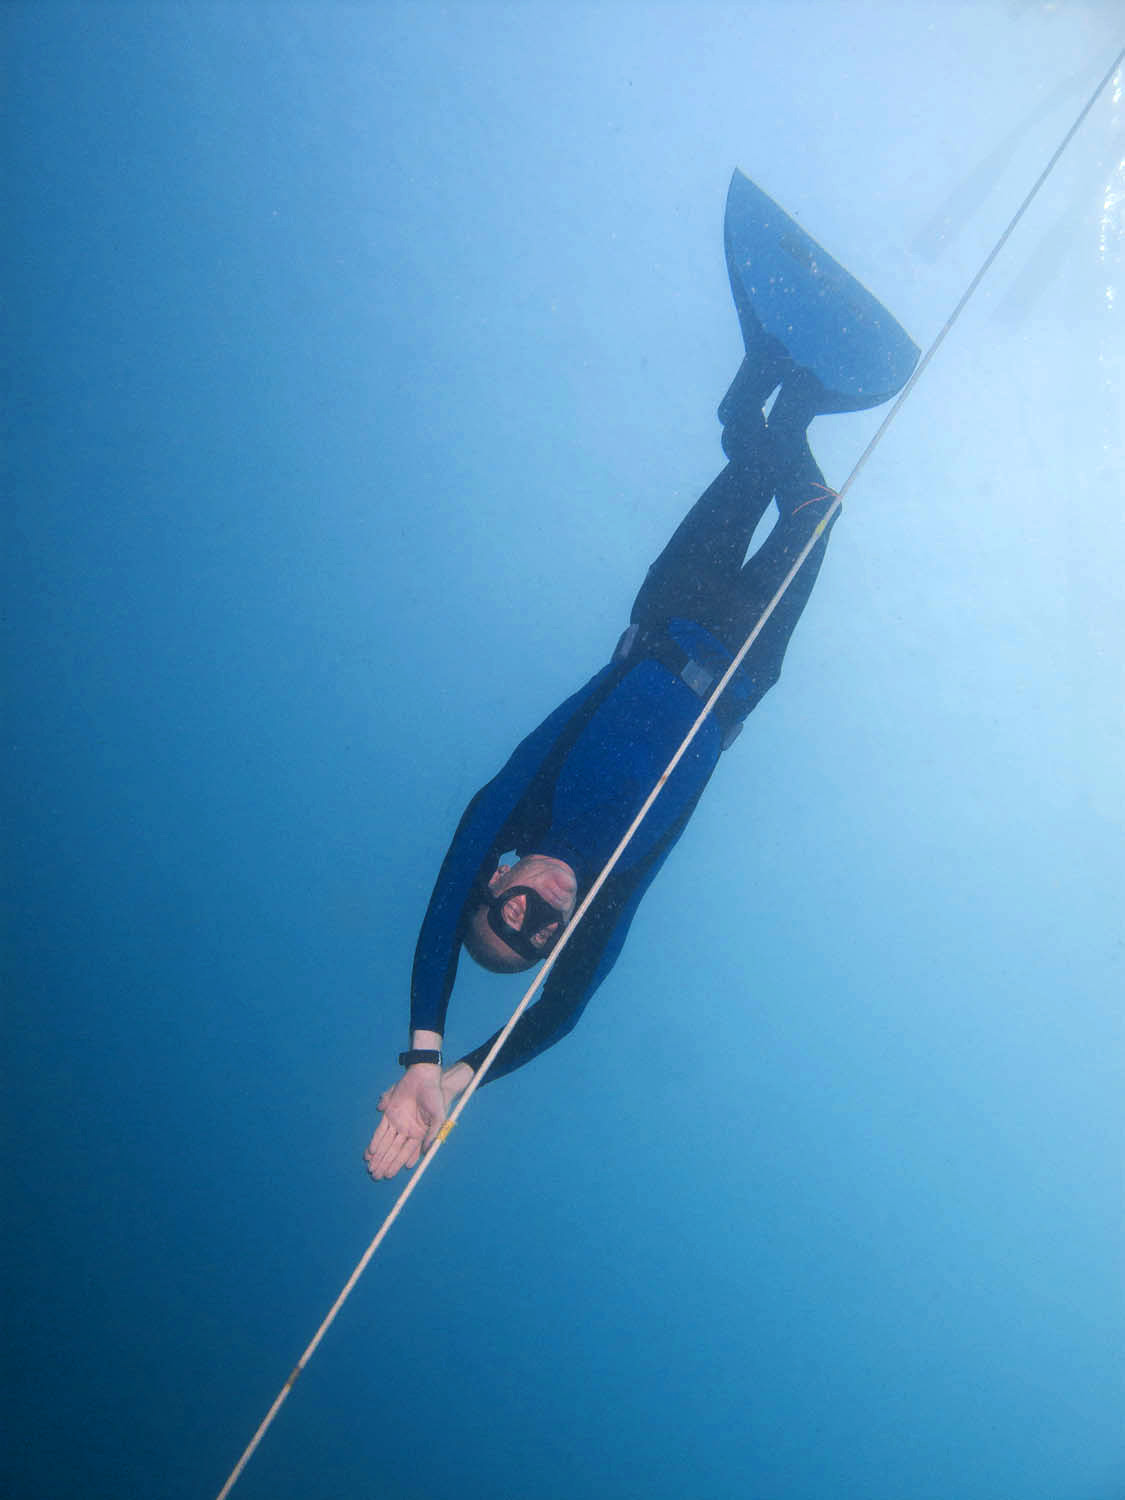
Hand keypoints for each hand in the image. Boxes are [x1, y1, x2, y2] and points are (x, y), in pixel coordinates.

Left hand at [364, 1065, 444, 1180]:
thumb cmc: (434, 1096)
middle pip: (394, 1151)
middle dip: (385, 1163)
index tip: (390, 1174)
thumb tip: (426, 1152)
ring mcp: (397, 1122)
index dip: (398, 1164)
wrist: (425, 1076)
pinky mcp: (389, 1112)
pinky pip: (380, 1131)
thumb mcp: (439, 1116)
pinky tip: (370, 1153)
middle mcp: (407, 1130)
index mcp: (419, 1133)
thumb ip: (432, 1134)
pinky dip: (375, 1142)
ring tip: (371, 1169)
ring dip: (378, 1156)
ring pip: (385, 1143)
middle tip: (376, 1176)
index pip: (407, 1152)